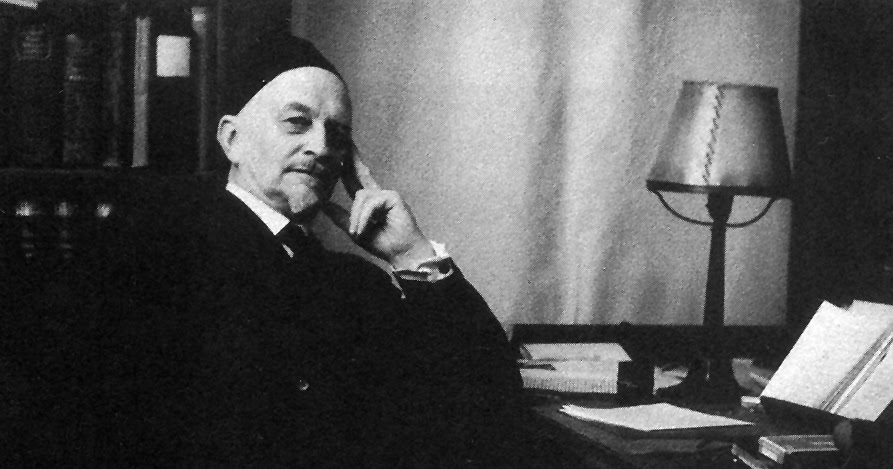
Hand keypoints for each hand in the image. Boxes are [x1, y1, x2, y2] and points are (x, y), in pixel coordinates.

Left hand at [322, 146, 434, 268]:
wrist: (402, 253)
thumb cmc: (383, 243)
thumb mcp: (355, 230)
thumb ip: (341, 217)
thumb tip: (324, 205)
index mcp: (369, 201)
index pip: (354, 179)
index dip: (346, 166)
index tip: (339, 151)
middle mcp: (378, 194)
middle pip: (360, 172)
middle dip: (351, 157)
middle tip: (343, 140)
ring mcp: (386, 194)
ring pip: (360, 197)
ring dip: (356, 218)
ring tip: (358, 233)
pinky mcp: (393, 198)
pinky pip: (370, 203)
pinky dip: (364, 218)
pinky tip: (364, 229)